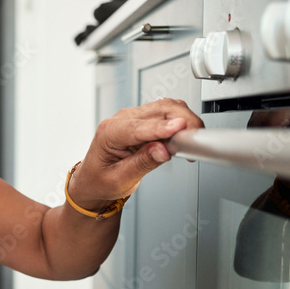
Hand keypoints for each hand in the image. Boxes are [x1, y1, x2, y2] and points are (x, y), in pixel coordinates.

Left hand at [68, 98, 203, 208]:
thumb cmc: (100, 181)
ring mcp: (134, 118)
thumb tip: (162, 151)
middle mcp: (122, 120)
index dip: (162, 127)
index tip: (180, 128)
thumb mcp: (119, 180)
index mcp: (109, 132)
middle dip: (182, 120)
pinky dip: (180, 123)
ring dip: (184, 120)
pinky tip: (182, 138)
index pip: (139, 127)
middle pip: (159, 110)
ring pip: (167, 107)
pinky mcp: (145, 121)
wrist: (95, 180)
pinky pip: (167, 114)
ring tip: (189, 142)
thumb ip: (141, 164)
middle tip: (194, 140)